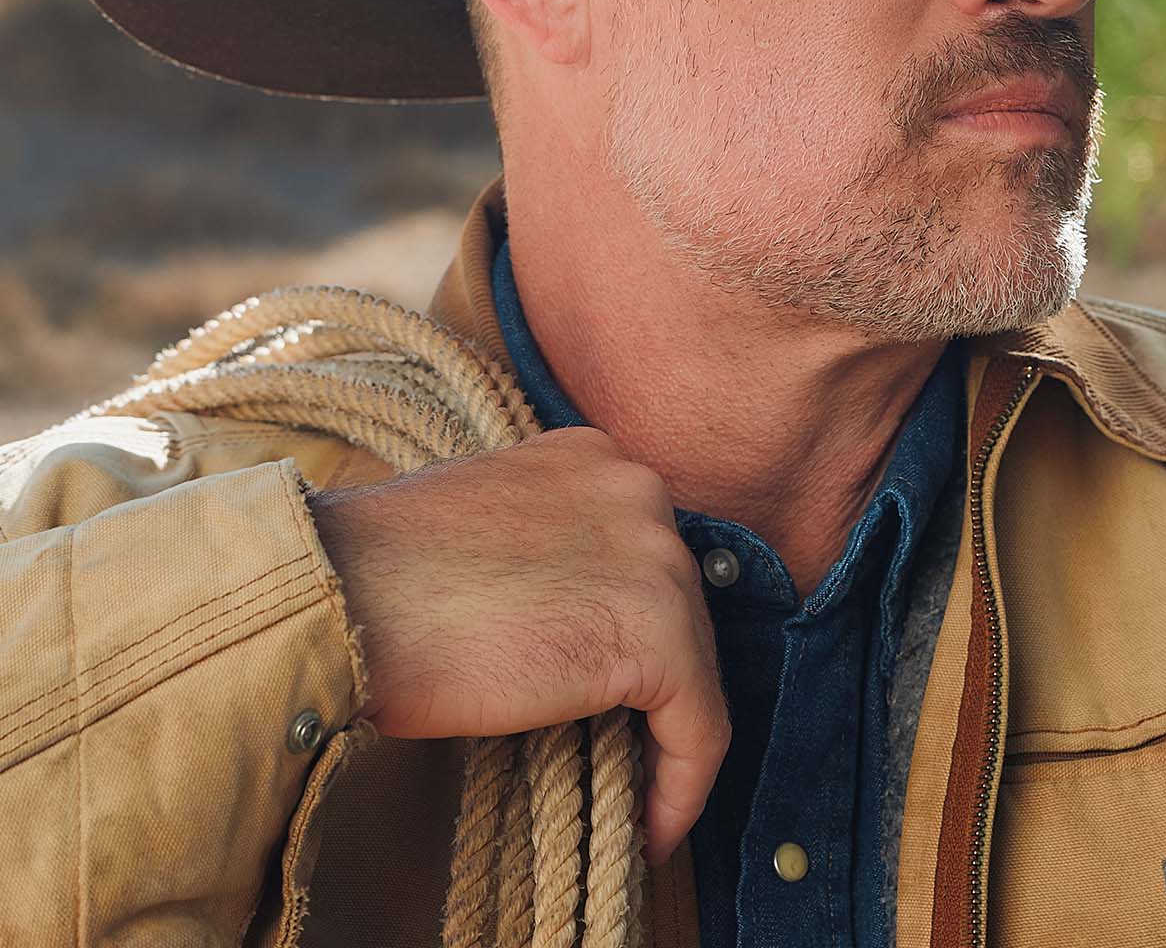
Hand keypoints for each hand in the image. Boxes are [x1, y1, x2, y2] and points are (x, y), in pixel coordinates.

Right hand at [307, 426, 729, 866]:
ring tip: (630, 802)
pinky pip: (700, 727)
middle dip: (651, 687)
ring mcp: (656, 553)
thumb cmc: (377, 576)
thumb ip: (544, 552)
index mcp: (592, 458)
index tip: (606, 700)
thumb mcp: (484, 530)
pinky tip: (646, 834)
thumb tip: (566, 621)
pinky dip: (680, 790)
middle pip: (674, 606)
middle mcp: (638, 487)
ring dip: (664, 741)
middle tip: (619, 756)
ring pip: (693, 667)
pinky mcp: (658, 631)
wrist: (337, 596)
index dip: (625, 635)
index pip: (638, 559)